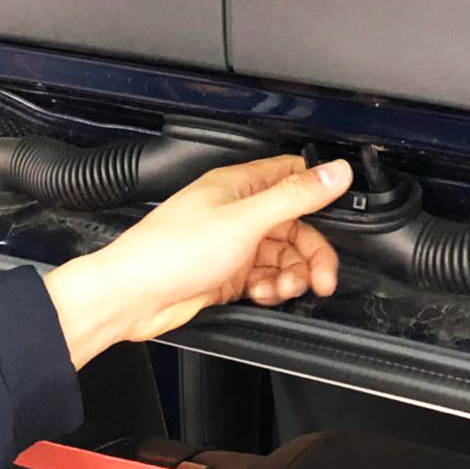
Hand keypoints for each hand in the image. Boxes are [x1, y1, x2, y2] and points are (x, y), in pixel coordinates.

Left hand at [43, 155, 350, 367]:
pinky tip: (260, 294)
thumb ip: (295, 196)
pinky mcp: (227, 274)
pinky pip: (265, 278)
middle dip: (312, 253)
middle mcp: (237, 211)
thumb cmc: (170, 251)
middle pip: (295, 226)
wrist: (131, 298)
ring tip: (281, 289)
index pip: (293, 177)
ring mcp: (232, 244)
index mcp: (239, 186)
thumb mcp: (244, 221)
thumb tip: (336, 170)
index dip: (318, 195)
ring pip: (282, 257)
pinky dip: (270, 289)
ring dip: (290, 276)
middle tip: (321, 278)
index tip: (338, 220)